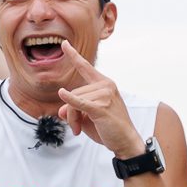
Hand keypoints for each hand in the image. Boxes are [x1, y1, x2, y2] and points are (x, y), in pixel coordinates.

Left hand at [56, 41, 144, 157]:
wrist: (126, 142)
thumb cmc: (109, 128)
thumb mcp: (88, 116)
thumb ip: (74, 109)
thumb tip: (60, 110)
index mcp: (104, 84)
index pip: (86, 67)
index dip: (73, 55)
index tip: (64, 44)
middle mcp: (106, 86)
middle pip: (74, 92)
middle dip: (70, 112)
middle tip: (75, 128)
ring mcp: (105, 96)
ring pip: (74, 102)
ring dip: (72, 119)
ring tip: (78, 130)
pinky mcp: (101, 108)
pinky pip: (80, 103)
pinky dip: (70, 100)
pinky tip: (62, 94)